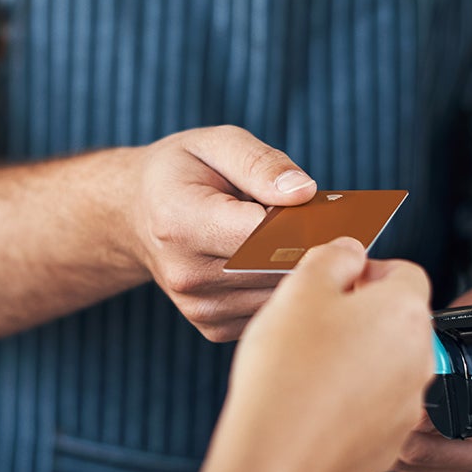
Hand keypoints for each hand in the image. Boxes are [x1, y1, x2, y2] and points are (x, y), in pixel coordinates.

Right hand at [126, 126, 316, 341]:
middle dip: (312, 247)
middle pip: (276, 269)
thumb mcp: (216, 143)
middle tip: (333, 226)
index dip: (305, 223)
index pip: (262, 234)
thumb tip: (304, 193)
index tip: (335, 213)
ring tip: (300, 241)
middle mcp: (186, 273)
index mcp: (182, 221)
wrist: (136, 215)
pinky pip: (270, 311)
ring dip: (302, 272)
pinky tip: (277, 265)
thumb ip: (261, 163)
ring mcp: (197, 307)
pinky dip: (284, 290)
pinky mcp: (211, 327)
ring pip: (280, 295)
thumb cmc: (182, 172)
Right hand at [218, 239, 434, 471]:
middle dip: (361, 318)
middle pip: (398, 322)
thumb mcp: (301, 287)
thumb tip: (351, 251)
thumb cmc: (287, 367)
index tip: (333, 286)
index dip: (366, 272)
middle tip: (312, 326)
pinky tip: (312, 404)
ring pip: (387, 367)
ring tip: (308, 368)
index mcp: (406, 312)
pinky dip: (350, 403)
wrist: (276, 453)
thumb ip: (333, 255)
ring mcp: (408, 406)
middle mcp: (420, 359)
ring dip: (356, 360)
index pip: (405, 273)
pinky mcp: (390, 443)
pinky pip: (374, 409)